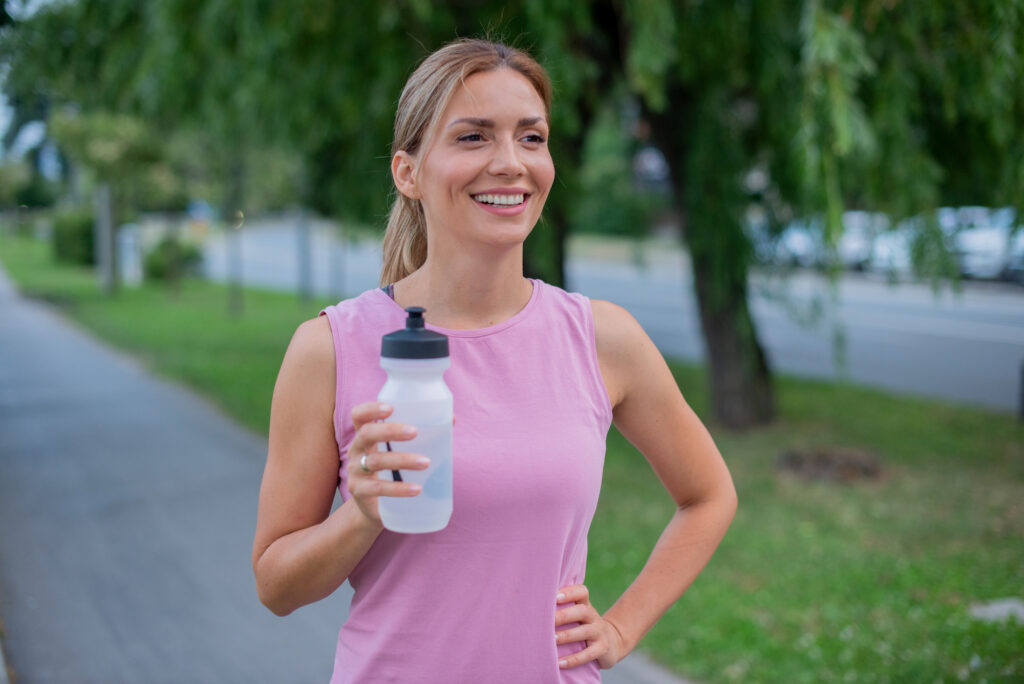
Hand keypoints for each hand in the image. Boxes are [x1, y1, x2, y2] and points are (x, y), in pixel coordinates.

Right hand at [346, 402, 426, 525]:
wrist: (375, 507)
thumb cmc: (392, 470)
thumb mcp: (400, 450)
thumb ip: (422, 434)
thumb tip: (452, 419)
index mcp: (365, 434)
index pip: (359, 415)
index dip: (371, 409)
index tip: (391, 408)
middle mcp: (356, 450)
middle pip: (366, 434)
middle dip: (390, 430)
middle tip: (415, 432)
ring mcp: (355, 472)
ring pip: (375, 461)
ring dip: (402, 460)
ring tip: (426, 462)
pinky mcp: (360, 492)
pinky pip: (378, 488)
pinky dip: (399, 488)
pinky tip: (416, 489)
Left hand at [554, 584, 626, 669]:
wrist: (611, 642)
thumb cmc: (583, 626)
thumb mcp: (577, 614)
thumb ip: (561, 609)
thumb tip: (530, 607)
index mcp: (585, 605)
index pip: (581, 591)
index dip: (569, 592)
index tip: (554, 597)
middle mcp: (593, 616)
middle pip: (581, 611)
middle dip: (563, 616)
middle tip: (547, 621)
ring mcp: (599, 632)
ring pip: (584, 632)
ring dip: (566, 636)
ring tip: (551, 640)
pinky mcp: (602, 648)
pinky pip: (588, 654)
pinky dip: (573, 659)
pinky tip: (559, 663)